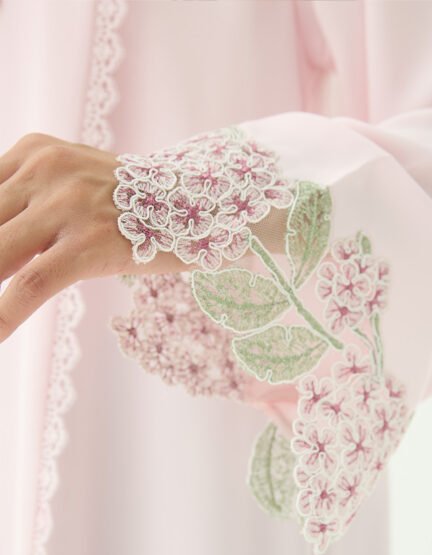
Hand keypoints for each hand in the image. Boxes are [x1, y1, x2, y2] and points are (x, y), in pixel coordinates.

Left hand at [0, 133, 190, 342]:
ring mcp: (68, 205)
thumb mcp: (73, 182)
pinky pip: (31, 284)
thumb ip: (28, 200)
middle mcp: (44, 170)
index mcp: (32, 152)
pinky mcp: (90, 242)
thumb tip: (3, 247)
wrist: (201, 201)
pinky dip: (4, 315)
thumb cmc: (133, 202)